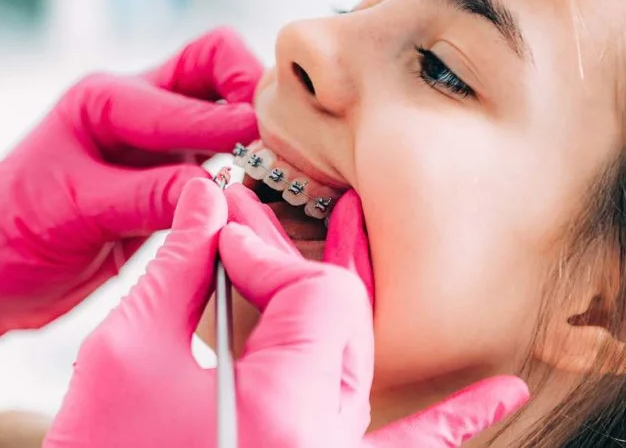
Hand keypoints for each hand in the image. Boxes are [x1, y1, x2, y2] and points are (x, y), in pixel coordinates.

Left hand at [0, 28, 262, 364]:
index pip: (194, 86)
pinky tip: (259, 198)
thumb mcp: (75, 213)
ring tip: (283, 170)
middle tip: (282, 140)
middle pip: (216, 66)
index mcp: (104, 100)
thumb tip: (220, 188)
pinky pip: (215, 162)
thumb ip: (149, 196)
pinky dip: (243, 172)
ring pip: (222, 112)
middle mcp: (132, 110)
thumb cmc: (3, 238)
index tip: (271, 150)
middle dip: (254, 91)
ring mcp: (149, 147)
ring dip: (254, 133)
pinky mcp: (159, 185)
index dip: (238, 117)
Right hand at [45, 180, 528, 447]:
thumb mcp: (125, 356)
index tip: (215, 239)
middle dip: (288, 270)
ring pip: (366, 366)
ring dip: (346, 302)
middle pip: (345, 322)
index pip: (317, 293)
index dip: (264, 251)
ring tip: (348, 226)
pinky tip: (499, 394)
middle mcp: (328, 447)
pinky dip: (450, 421)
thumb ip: (175, 268)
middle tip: (239, 229)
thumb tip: (206, 202)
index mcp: (285, 414)